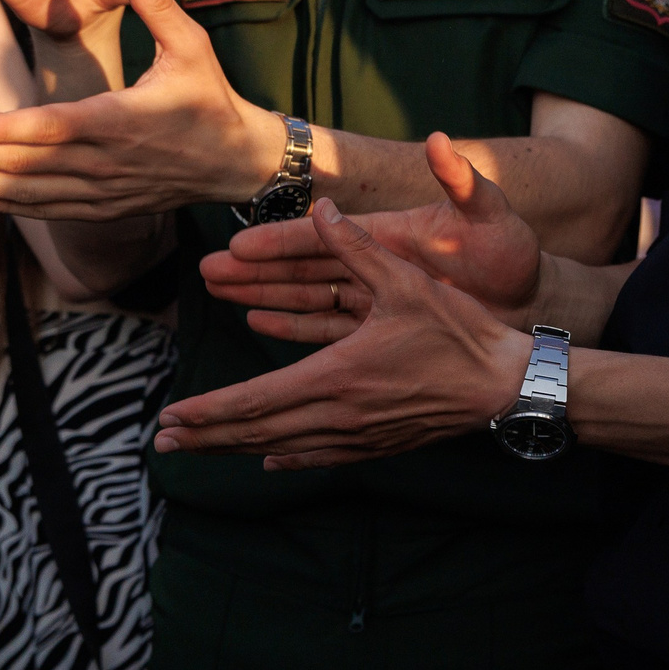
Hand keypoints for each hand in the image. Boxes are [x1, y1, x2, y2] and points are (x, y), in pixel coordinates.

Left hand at [0, 0, 281, 219]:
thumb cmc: (213, 98)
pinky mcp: (104, 207)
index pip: (55, 129)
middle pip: (27, 167)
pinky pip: (46, 210)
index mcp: (123, 121)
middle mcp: (107, 163)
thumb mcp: (192, 47)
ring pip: (29, 194)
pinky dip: (6, 203)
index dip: (6, 132)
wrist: (238, 164)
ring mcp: (104, 192)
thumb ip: (157, 4)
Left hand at [155, 198, 531, 470]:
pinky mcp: (378, 445)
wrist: (505, 386)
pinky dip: (287, 458)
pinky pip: (320, 457)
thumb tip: (323, 208)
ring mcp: (359, 437)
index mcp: (337, 376)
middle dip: (206, 436)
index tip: (171, 416)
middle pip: (259, 432)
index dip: (209, 410)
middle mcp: (340, 415)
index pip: (256, 400)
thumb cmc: (459, 333)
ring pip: (284, 449)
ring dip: (236, 450)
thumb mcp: (406, 282)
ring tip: (198, 450)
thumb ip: (358, 247)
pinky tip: (270, 461)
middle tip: (163, 442)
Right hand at [201, 134, 546, 343]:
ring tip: (220, 292)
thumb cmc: (512, 249)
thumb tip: (439, 141)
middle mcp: (375, 262)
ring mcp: (377, 296)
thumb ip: (463, 179)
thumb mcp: (490, 212)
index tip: (238, 242)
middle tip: (208, 271)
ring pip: (309, 297)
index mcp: (391, 232)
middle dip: (256, 269)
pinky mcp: (385, 326)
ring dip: (265, 294)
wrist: (534, 295)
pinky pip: (332, 329)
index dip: (282, 240)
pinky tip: (259, 320)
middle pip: (305, 267)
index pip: (325, 236)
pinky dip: (297, 326)